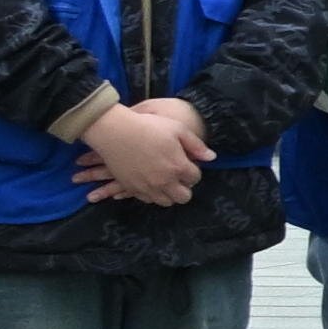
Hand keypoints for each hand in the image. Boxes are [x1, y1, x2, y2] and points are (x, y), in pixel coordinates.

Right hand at [76, 95, 211, 206]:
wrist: (115, 131)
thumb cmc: (148, 126)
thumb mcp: (177, 129)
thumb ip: (197, 145)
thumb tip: (212, 157)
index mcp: (178, 167)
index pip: (195, 178)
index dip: (193, 171)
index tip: (187, 164)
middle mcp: (164, 182)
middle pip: (183, 197)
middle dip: (185, 187)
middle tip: (179, 177)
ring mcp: (147, 187)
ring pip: (166, 202)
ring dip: (169, 193)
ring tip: (166, 181)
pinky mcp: (132, 188)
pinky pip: (148, 200)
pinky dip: (152, 194)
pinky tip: (152, 183)